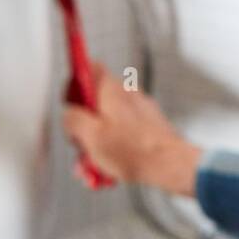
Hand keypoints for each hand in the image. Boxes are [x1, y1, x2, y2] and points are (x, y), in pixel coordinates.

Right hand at [62, 61, 201, 196]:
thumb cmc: (135, 150)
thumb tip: (68, 115)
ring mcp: (139, 110)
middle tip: (81, 146)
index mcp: (111, 90)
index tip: (68, 104)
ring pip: (108, 122)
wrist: (170, 164)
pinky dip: (114, 149)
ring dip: (97, 144)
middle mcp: (126, 94)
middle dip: (84, 127)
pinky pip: (123, 134)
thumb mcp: (90, 136)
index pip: (88, 68)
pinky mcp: (147, 126)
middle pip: (95, 102)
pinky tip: (110, 170)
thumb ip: (72, 120)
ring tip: (95, 167)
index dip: (73, 84)